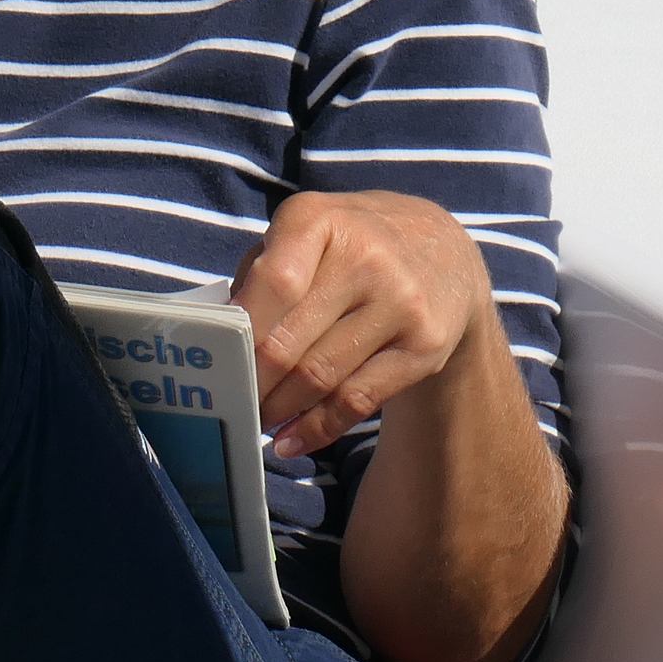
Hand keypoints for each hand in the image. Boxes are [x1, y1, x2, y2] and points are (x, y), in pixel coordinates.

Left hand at [232, 190, 494, 456]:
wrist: (446, 252)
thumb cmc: (350, 247)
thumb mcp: (307, 232)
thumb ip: (261, 273)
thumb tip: (220, 338)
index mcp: (319, 221)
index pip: (271, 284)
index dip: (238, 333)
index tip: (216, 363)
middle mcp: (365, 258)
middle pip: (288, 342)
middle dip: (251, 383)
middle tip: (230, 403)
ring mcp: (400, 303)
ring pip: (318, 377)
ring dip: (278, 409)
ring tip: (257, 420)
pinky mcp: (425, 346)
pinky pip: (356, 401)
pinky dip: (316, 430)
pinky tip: (290, 441)